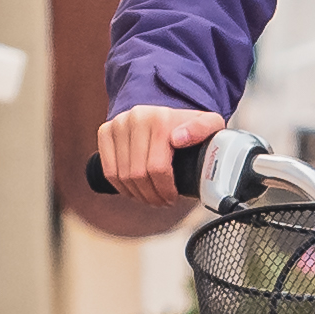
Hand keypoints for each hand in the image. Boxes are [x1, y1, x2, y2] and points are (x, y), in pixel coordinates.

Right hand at [96, 100, 231, 202]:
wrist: (165, 111)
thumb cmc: (189, 125)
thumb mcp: (210, 123)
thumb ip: (205, 128)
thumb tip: (179, 138)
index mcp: (160, 119)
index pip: (157, 167)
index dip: (165, 189)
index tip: (172, 198)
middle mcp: (136, 119)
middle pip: (138, 174)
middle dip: (151, 195)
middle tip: (162, 202)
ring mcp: (118, 124)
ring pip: (122, 175)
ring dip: (137, 194)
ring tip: (150, 198)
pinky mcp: (105, 131)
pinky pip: (108, 170)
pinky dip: (121, 187)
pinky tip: (133, 192)